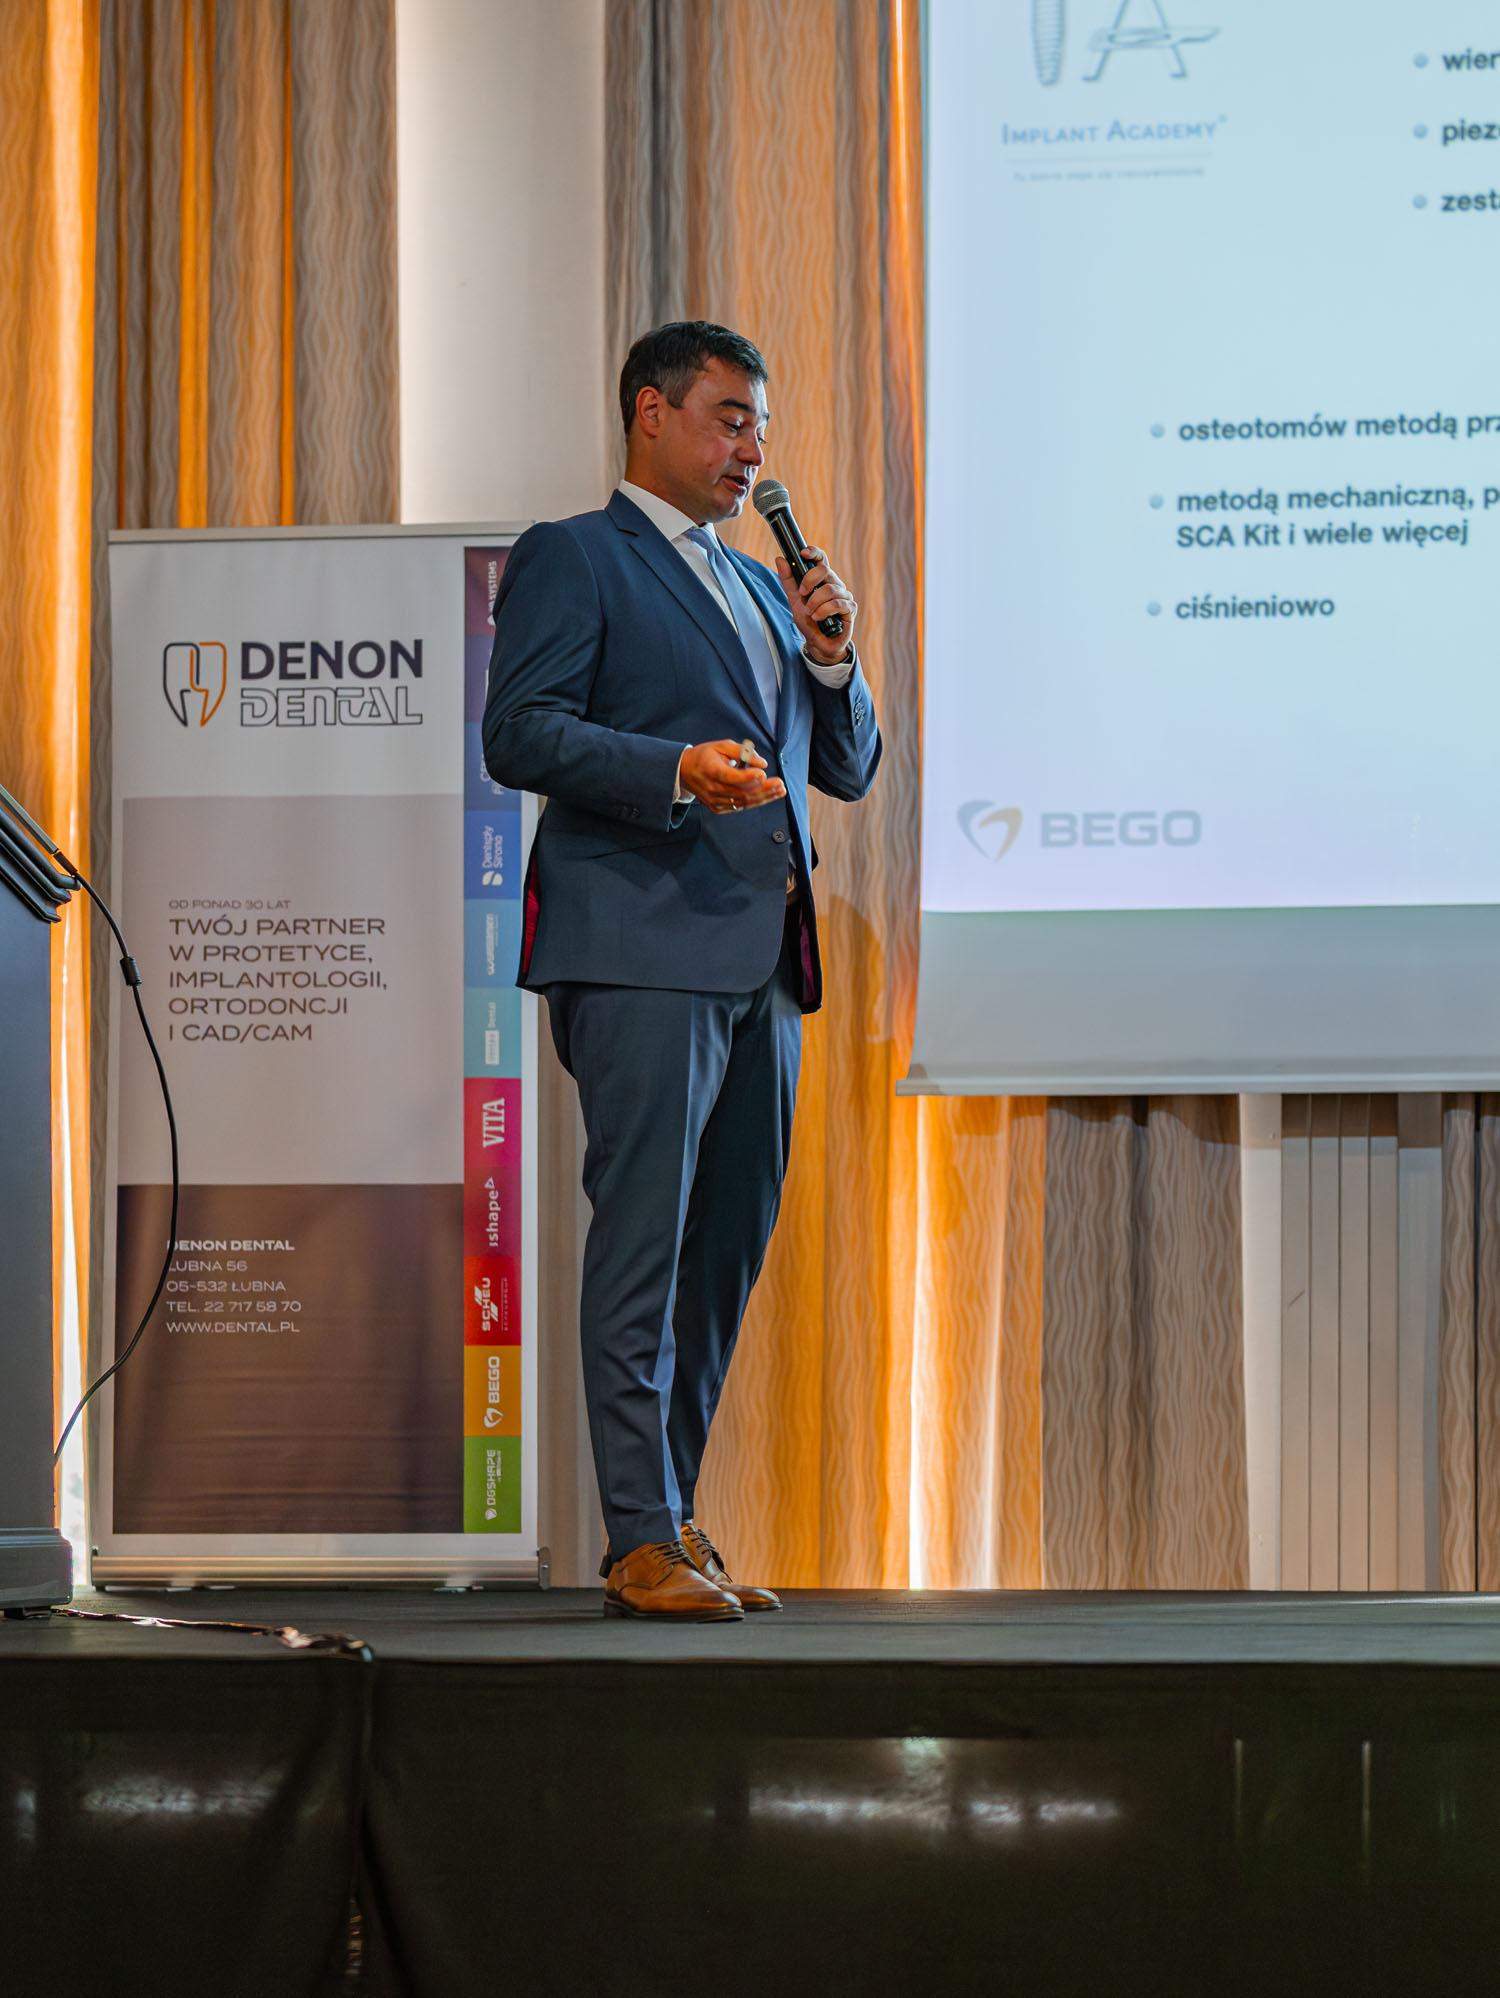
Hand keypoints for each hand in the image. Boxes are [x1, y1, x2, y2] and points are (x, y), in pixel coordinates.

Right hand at [679, 740, 786, 815]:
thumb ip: (742, 752)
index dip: (748, 777)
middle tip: (780, 784)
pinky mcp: (717, 808)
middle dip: (763, 789)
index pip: (731, 777)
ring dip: (764, 797)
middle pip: (742, 792)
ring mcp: (714, 801)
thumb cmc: (705, 756)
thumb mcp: (721, 746)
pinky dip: (755, 802)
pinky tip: (768, 796)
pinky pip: (740, 806)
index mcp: (711, 770)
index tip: (764, 773)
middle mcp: (712, 788)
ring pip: (743, 802)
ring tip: (779, 791)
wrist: (684, 772)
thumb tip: (763, 764)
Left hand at [775, 546, 857, 666]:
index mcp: (823, 580)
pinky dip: (824, 611)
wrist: (818, 644)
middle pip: (825, 570)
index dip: (814, 553)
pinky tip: (818, 618)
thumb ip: (788, 581)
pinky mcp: (850, 608)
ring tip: (810, 613)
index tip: (803, 554)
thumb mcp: (794, 600)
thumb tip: (780, 559)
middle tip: (802, 594)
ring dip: (815, 602)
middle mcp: (835, 584)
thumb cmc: (809, 621)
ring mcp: (845, 595)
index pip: (821, 559)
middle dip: (809, 581)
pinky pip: (837, 603)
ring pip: (830, 589)